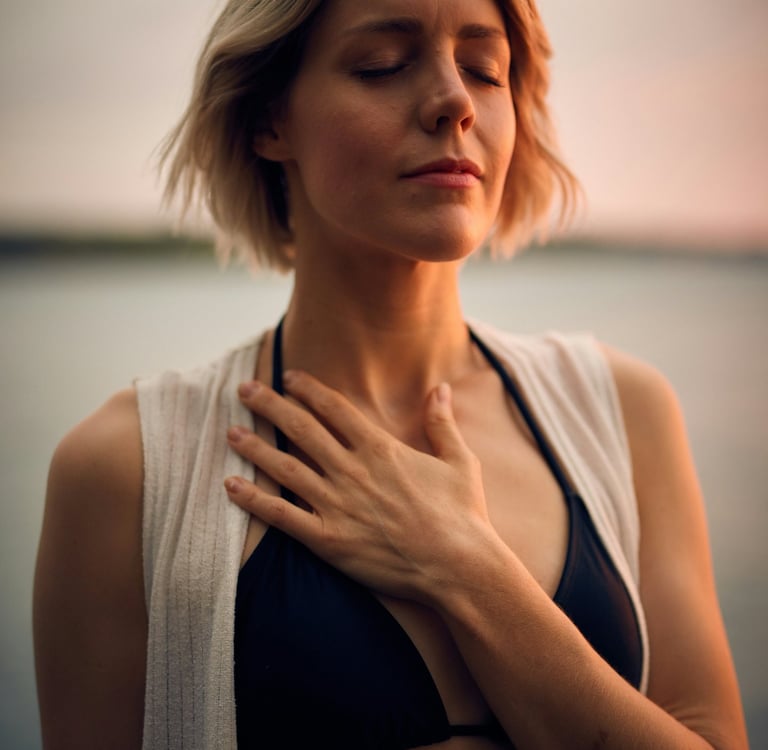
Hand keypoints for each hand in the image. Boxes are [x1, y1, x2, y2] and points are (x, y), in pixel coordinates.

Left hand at [225, 370, 493, 602]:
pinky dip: (254, 500)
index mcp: (380, 449)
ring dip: (255, 447)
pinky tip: (231, 486)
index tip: (288, 376)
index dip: (308, 389)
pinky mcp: (328, 540)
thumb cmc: (462, 514)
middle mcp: (352, 471)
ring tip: (230, 432)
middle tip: (245, 390)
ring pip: (285, 468)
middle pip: (301, 428)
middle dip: (270, 405)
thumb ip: (442, 422)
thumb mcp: (459, 461)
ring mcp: (337, 505)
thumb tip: (441, 387)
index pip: (334, 408)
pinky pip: (282, 516)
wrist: (459, 566)